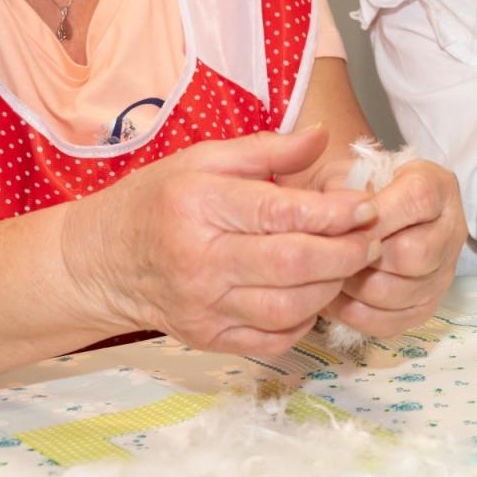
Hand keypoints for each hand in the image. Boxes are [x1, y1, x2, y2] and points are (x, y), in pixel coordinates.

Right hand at [74, 126, 384, 355]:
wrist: (104, 261)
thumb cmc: (157, 201)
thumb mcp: (203, 160)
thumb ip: (268, 150)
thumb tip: (324, 137)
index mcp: (201, 206)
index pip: (284, 214)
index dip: (336, 213)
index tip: (367, 207)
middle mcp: (202, 261)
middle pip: (296, 264)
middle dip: (347, 253)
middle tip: (372, 240)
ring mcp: (205, 307)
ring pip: (292, 306)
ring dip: (332, 287)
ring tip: (347, 264)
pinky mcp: (209, 338)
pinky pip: (275, 338)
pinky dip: (306, 319)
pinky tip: (311, 294)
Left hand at [319, 158, 466, 338]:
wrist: (377, 211)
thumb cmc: (362, 187)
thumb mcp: (352, 171)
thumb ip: (344, 187)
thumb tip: (333, 220)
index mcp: (437, 188)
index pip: (417, 201)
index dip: (377, 216)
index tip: (344, 221)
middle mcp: (450, 232)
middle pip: (412, 255)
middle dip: (364, 257)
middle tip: (332, 252)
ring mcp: (442, 275)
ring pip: (398, 292)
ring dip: (355, 286)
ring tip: (330, 274)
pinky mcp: (426, 307)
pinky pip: (391, 322)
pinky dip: (355, 314)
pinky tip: (335, 297)